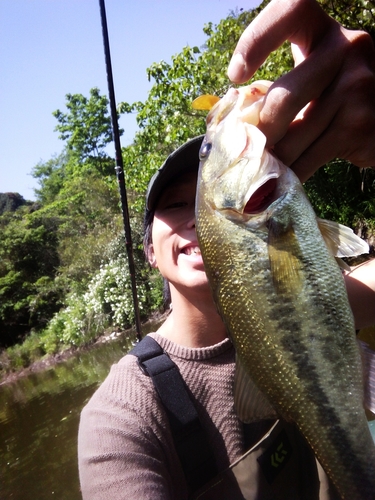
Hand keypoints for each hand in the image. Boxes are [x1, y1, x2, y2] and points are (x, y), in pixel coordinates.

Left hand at [228, 0, 374, 181]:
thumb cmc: (329, 95)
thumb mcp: (306, 78)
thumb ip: (275, 89)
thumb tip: (231, 123)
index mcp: (321, 31)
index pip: (291, 11)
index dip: (258, 38)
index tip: (235, 75)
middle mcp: (346, 49)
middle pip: (284, 98)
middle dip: (258, 132)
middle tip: (246, 149)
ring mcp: (358, 87)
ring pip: (295, 137)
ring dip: (273, 160)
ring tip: (261, 169)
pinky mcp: (361, 124)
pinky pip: (312, 158)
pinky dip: (292, 173)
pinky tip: (284, 177)